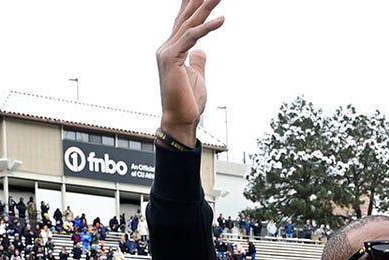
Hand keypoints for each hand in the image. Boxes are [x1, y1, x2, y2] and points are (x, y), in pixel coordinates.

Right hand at [155, 0, 224, 144]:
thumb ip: (197, 61)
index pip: (182, 22)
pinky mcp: (172, 59)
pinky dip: (207, 28)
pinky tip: (222, 19)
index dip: (190, 6)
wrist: (180, 120)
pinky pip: (192, 38)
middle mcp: (166, 47)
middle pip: (186, 18)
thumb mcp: (197, 76)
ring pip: (189, 24)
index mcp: (172, 50)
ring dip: (205, 7)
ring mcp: (167, 52)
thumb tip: (202, 50)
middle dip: (199, 1)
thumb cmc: (188, 101)